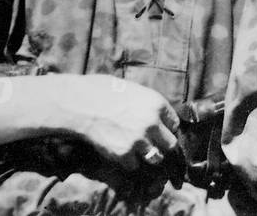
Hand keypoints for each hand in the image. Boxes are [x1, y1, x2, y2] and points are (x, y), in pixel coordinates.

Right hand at [48, 74, 180, 171]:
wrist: (81, 105)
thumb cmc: (104, 92)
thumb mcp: (135, 91)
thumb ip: (150, 106)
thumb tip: (158, 117)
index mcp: (157, 104)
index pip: (175, 123)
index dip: (166, 127)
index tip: (159, 130)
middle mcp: (152, 123)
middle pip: (171, 144)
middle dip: (163, 145)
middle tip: (152, 144)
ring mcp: (139, 140)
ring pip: (156, 158)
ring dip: (149, 156)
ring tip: (138, 152)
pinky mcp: (123, 154)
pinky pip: (134, 165)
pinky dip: (128, 162)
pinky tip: (120, 152)